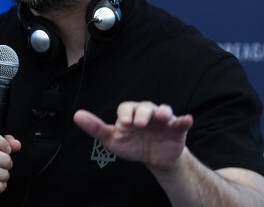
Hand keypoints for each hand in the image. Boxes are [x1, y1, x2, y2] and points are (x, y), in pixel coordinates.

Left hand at [73, 101, 192, 171]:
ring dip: (162, 111)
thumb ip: (95, 128)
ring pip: (163, 110)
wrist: (154, 158)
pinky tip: (187, 119)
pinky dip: (184, 119)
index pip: (127, 107)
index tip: (123, 124)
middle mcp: (147, 113)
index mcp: (131, 113)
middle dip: (142, 114)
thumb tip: (76, 115)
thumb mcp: (112, 140)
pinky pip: (181, 121)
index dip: (125, 114)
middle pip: (145, 106)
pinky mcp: (176, 128)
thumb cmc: (132, 145)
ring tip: (161, 117)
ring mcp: (162, 119)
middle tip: (139, 124)